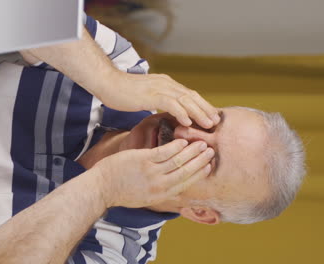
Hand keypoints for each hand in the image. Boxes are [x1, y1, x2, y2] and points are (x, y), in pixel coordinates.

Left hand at [94, 139, 214, 207]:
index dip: (199, 173)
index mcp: (161, 195)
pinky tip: (182, 140)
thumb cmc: (122, 191)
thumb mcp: (145, 197)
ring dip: (192, 151)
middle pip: (187, 171)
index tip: (209, 166)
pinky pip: (164, 152)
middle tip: (212, 151)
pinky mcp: (142, 161)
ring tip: (202, 143)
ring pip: (178, 161)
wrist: (101, 188)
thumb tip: (174, 186)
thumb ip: (161, 190)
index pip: (186, 183)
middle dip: (201, 161)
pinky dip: (175, 146)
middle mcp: (160, 186)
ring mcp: (151, 173)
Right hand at [98, 71, 220, 128]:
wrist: (107, 83)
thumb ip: (159, 101)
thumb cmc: (123, 92)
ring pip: (185, 100)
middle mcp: (166, 84)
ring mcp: (159, 88)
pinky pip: (170, 104)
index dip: (202, 106)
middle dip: (205, 109)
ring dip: (198, 113)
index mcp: (166, 84)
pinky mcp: (151, 95)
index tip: (211, 117)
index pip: (189, 94)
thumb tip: (168, 111)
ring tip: (208, 125)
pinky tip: (187, 122)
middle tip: (216, 123)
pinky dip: (181, 112)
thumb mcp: (146, 95)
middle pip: (192, 96)